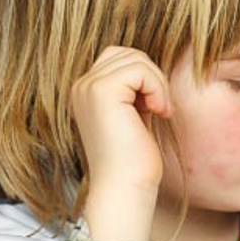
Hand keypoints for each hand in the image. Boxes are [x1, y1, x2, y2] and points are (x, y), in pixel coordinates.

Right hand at [70, 45, 171, 240]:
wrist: (124, 187)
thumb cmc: (133, 159)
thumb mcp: (132, 114)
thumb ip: (133, 89)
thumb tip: (151, 65)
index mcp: (84, 91)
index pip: (119, 58)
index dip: (144, 77)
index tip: (152, 108)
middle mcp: (80, 86)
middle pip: (127, 53)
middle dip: (151, 76)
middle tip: (159, 108)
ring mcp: (88, 87)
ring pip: (136, 59)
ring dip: (157, 84)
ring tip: (159, 111)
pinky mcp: (102, 92)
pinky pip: (140, 70)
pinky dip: (157, 88)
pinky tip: (157, 112)